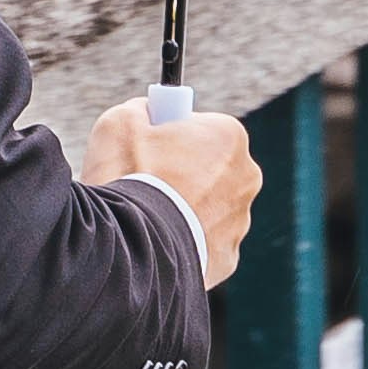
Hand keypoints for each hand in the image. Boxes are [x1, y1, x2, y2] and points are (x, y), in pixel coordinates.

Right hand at [89, 99, 259, 287]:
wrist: (130, 249)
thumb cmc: (128, 178)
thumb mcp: (121, 122)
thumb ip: (141, 109)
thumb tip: (146, 112)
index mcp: (230, 137)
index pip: (200, 127)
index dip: (169, 135)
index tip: (147, 145)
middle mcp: (246, 178)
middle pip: (208, 167)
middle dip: (180, 172)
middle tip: (143, 182)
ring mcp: (240, 222)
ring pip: (207, 207)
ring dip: (183, 208)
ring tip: (146, 216)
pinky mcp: (227, 259)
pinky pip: (203, 242)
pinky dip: (183, 241)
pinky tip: (157, 241)